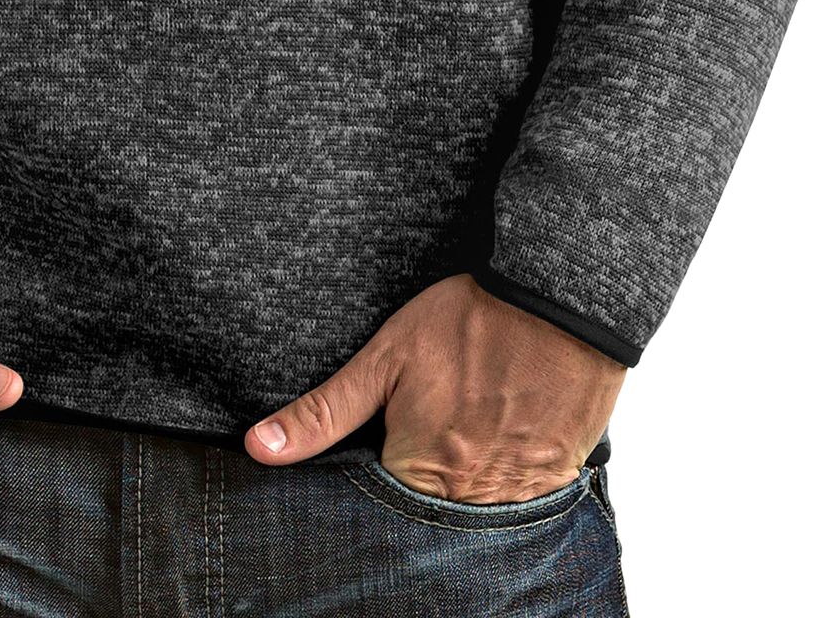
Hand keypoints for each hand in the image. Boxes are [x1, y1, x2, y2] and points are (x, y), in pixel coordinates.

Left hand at [242, 273, 624, 500]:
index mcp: (420, 468)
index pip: (379, 506)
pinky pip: (522, 502)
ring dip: (465, 483)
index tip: (384, 445)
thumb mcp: (383, 357)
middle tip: (431, 428)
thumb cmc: (467, 320)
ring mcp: (518, 491)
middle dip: (420, 482)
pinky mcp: (554, 477)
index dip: (375, 475)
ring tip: (466, 430)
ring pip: (476, 511)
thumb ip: (323, 412)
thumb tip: (258, 448)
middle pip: (429, 513)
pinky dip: (507, 478)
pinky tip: (501, 437)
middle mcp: (469, 494)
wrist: (554, 298)